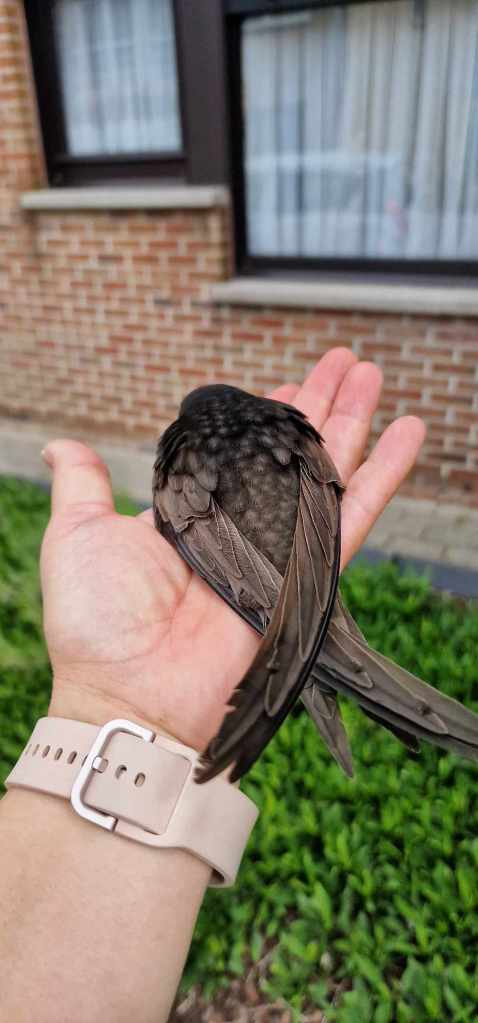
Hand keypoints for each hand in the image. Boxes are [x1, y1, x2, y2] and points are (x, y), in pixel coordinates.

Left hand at [42, 349, 425, 749]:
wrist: (129, 689)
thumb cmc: (95, 618)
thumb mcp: (77, 534)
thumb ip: (83, 485)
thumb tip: (60, 446)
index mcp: (193, 515)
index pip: (240, 453)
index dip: (266, 416)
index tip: (287, 382)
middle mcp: (240, 529)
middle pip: (292, 454)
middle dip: (321, 402)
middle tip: (349, 360)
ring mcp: (277, 552)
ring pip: (327, 473)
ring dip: (356, 421)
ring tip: (377, 374)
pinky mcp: (306, 577)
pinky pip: (352, 517)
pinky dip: (384, 475)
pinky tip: (409, 433)